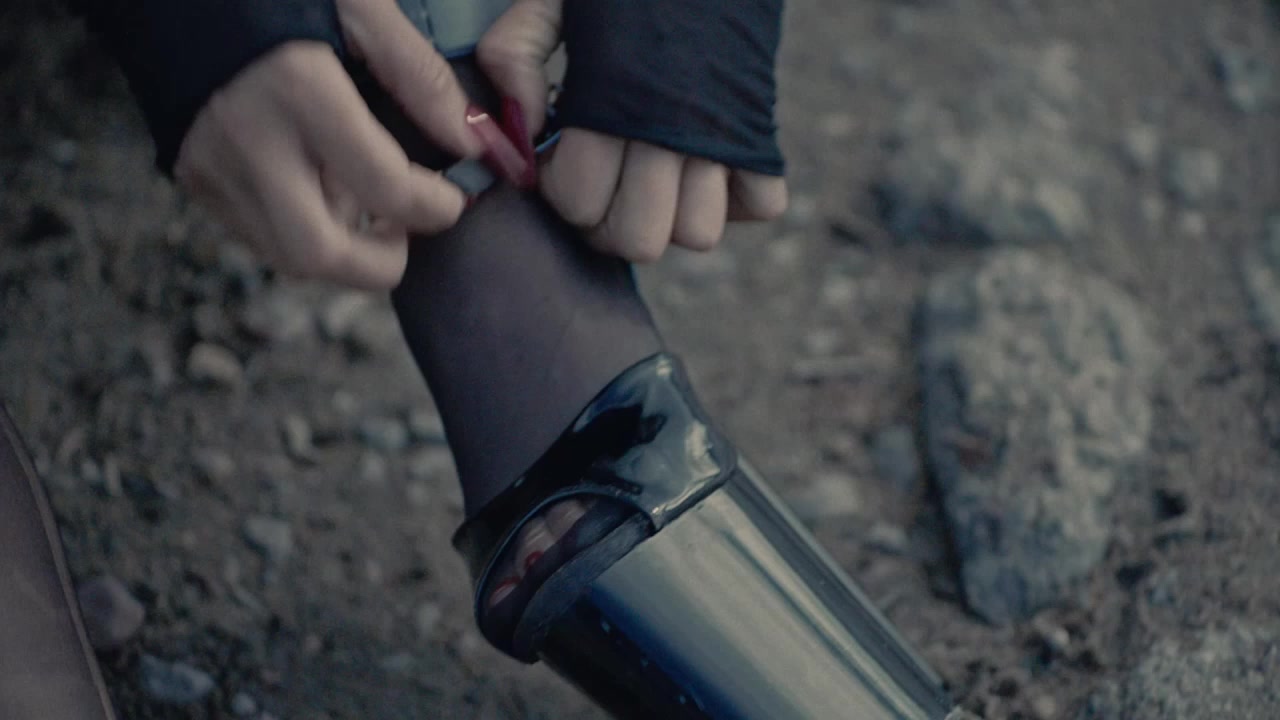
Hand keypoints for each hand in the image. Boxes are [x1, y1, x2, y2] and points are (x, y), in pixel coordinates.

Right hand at [174, 0, 487, 288]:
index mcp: (300, 92)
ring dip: (341, 251)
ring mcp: (212, 166)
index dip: (435, 208)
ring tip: (367, 204)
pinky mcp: (190, 175)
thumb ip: (420, 77)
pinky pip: (257, 232)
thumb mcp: (360, 6)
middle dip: (380, 264)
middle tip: (407, 228)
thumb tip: (473, 140)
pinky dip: (303, 229)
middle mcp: (250, 143)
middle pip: (320, 254)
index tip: (452, 197)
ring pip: (285, 256)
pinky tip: (322, 188)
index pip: (384, 190)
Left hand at [478, 0, 788, 263]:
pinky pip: (762, 203)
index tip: (564, 158)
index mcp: (611, 102)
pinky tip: (709, 168)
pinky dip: (738, 196)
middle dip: (611, 224)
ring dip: (675, 216)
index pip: (580, 202)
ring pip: (699, 234)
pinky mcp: (761, 136)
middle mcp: (670, 131)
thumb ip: (515, 56)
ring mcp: (723, 138)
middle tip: (606, 185)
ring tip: (657, 177)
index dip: (563, 192)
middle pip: (639, 240)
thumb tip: (521, 131)